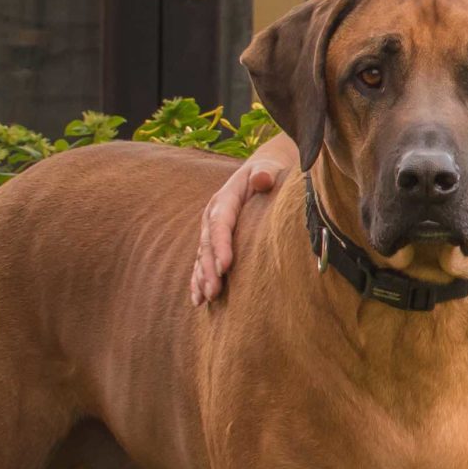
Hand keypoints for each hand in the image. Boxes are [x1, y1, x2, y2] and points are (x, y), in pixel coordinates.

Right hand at [189, 143, 292, 304]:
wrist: (261, 173)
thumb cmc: (268, 173)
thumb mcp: (268, 169)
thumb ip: (265, 174)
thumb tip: (262, 179)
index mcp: (225, 199)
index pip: (221, 223)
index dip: (221, 245)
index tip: (226, 266)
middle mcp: (213, 216)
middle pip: (208, 245)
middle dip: (209, 270)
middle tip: (215, 292)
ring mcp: (211, 230)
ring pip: (202, 257)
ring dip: (202, 279)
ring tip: (204, 299)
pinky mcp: (213, 242)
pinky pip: (202, 262)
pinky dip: (199, 280)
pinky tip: (199, 299)